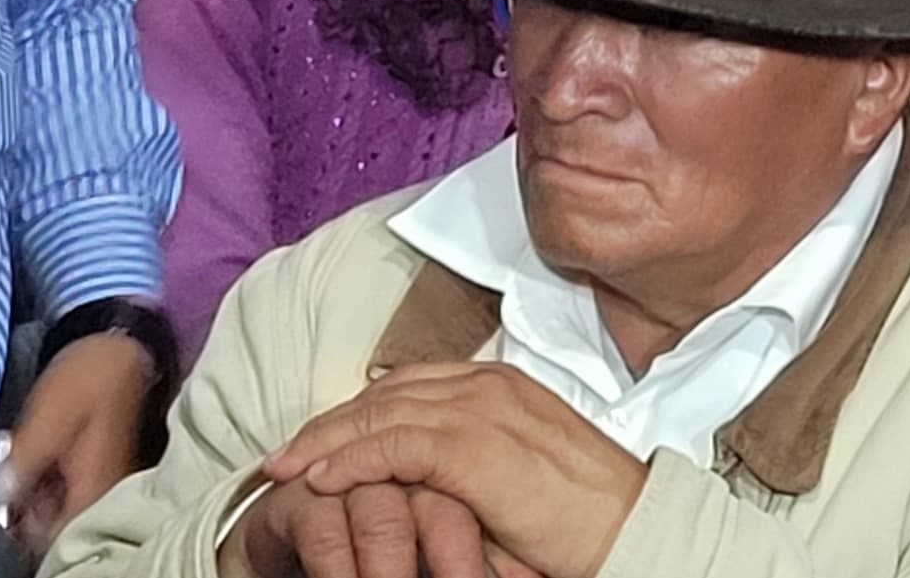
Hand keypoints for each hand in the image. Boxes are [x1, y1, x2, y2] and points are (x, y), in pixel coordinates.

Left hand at [7, 330, 156, 554]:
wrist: (118, 344)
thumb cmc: (86, 377)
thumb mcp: (49, 415)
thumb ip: (25, 460)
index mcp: (97, 483)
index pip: (61, 535)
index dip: (28, 532)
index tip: (8, 510)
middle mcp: (106, 488)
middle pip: (62, 527)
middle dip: (29, 514)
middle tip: (10, 484)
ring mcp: (102, 478)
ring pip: (63, 510)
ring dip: (35, 498)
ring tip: (20, 467)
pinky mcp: (96, 467)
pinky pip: (67, 493)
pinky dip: (46, 485)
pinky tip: (34, 463)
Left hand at [255, 364, 646, 577]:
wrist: (627, 525)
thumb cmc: (577, 513)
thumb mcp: (513, 474)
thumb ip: (464, 463)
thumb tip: (411, 484)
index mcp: (502, 385)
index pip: (408, 384)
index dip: (356, 412)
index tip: (317, 442)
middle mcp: (489, 384)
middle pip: (385, 392)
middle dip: (328, 423)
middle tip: (282, 456)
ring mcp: (482, 410)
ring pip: (378, 414)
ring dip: (323, 441)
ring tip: (282, 471)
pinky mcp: (474, 447)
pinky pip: (392, 446)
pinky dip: (349, 461)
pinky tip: (318, 482)